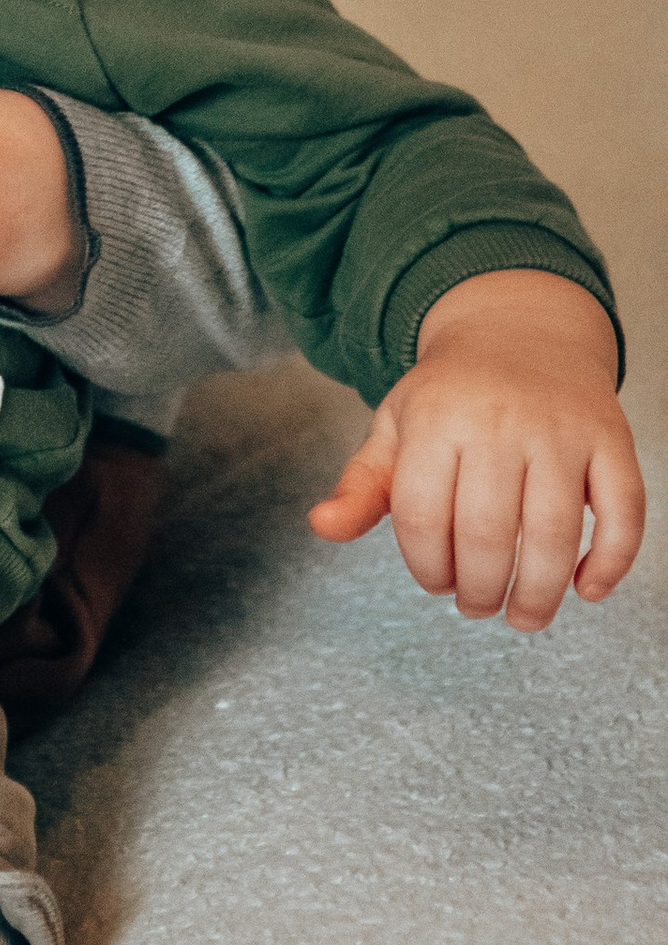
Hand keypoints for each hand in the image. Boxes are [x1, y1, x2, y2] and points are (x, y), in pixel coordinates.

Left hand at [308, 269, 644, 632]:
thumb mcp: (396, 426)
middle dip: (481, 591)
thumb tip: (321, 527)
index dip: (427, 568)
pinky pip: (623, 511)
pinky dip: (611, 561)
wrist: (520, 329)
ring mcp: (560, 429)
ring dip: (540, 593)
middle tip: (478, 607)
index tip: (436, 583)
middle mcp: (499, 421)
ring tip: (524, 615)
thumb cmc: (451, 395)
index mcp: (435, 418)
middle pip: (489, 535)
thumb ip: (362, 484)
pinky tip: (587, 588)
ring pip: (555, 534)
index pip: (424, 518)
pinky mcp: (610, 437)